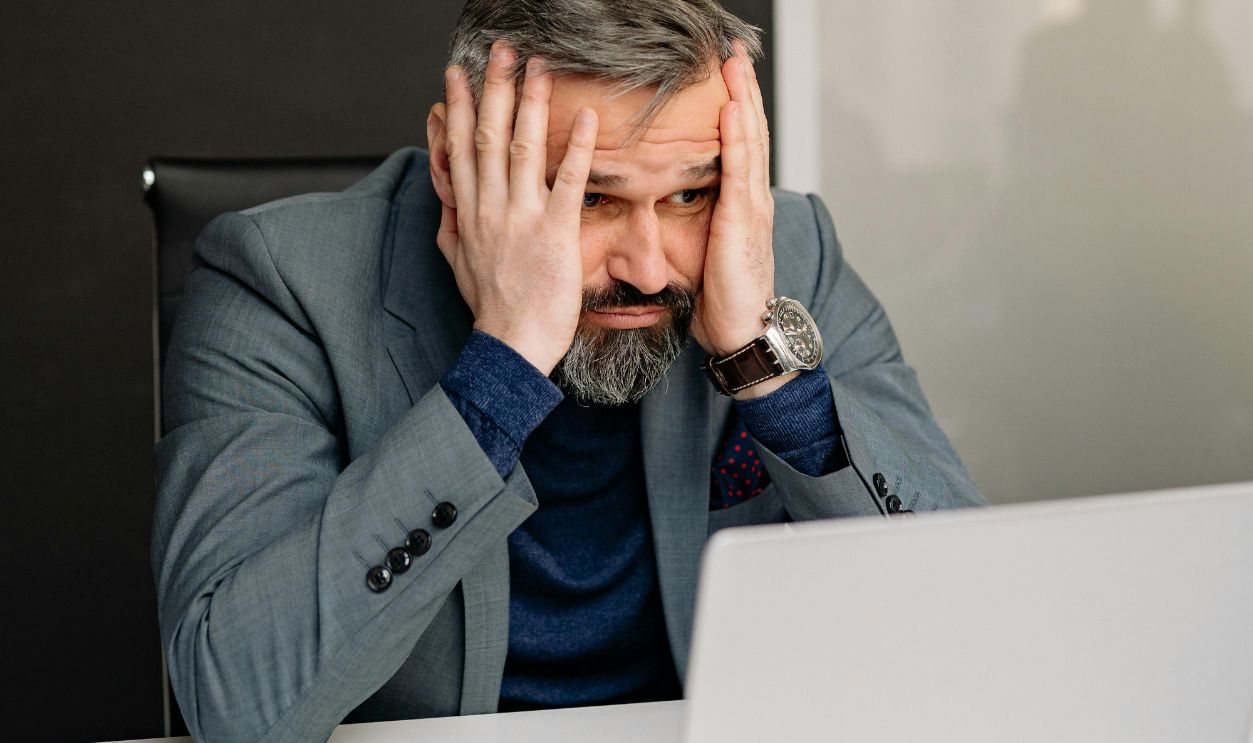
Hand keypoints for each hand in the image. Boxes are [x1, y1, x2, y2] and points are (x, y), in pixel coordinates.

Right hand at [433, 42, 598, 373]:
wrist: (511, 345)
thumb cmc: (492, 308)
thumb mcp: (458, 263)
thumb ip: (452, 225)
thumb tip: (445, 199)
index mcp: (468, 212)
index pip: (460, 148)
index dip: (460, 106)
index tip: (459, 74)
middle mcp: (490, 208)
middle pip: (489, 136)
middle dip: (495, 89)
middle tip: (503, 51)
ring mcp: (521, 218)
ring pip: (523, 149)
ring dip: (532, 104)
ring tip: (540, 67)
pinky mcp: (554, 234)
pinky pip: (567, 183)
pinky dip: (578, 148)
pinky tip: (588, 117)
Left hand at [690, 45, 789, 397]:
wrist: (741, 330)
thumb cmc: (718, 298)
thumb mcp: (697, 252)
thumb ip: (684, 222)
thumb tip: (651, 204)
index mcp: (738, 203)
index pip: (737, 142)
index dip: (733, 105)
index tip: (722, 71)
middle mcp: (750, 198)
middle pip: (749, 130)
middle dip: (742, 88)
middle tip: (734, 50)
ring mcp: (752, 206)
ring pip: (750, 140)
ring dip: (743, 98)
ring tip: (735, 63)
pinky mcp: (743, 221)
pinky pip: (740, 170)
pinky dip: (738, 137)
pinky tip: (732, 109)